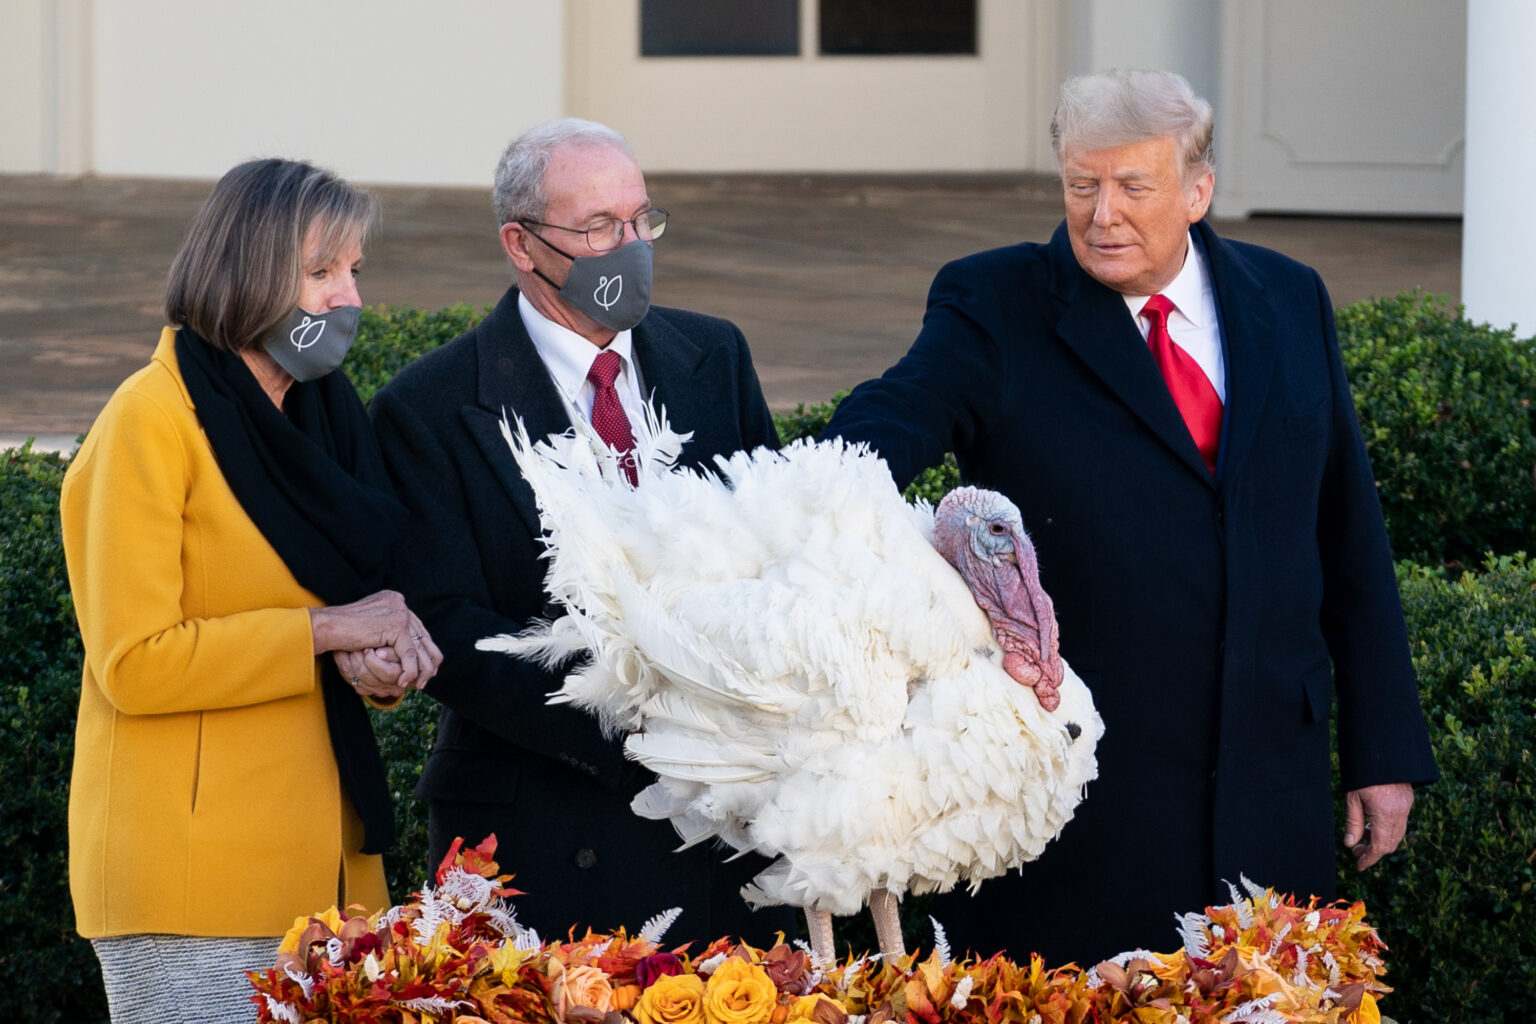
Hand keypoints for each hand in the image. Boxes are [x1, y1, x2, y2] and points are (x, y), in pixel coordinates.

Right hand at [311, 590, 443, 688]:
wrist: (327, 626)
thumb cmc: (343, 631)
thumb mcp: (372, 628)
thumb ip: (388, 631)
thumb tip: (408, 646)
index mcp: (394, 600)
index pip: (417, 627)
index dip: (423, 648)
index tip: (425, 666)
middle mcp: (400, 603)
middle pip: (423, 636)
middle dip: (426, 660)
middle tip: (426, 678)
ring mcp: (399, 612)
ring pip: (419, 646)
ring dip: (421, 669)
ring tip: (417, 684)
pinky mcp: (396, 625)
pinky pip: (408, 653)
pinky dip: (408, 670)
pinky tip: (404, 682)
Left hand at [1342, 782, 1413, 868]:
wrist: (1383, 751)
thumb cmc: (1363, 774)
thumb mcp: (1352, 798)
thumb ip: (1353, 823)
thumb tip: (1350, 844)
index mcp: (1386, 814)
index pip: (1380, 847)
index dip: (1369, 859)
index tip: (1359, 866)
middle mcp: (1400, 813)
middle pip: (1391, 843)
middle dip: (1374, 851)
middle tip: (1356, 850)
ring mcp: (1407, 807)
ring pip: (1397, 834)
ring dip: (1381, 840)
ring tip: (1362, 835)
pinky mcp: (1408, 800)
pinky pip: (1400, 823)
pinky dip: (1387, 829)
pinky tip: (1372, 823)